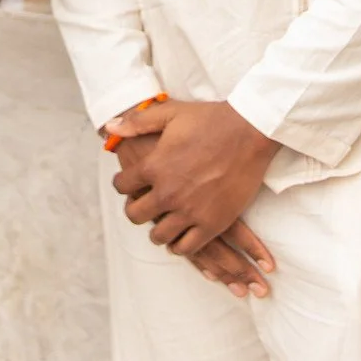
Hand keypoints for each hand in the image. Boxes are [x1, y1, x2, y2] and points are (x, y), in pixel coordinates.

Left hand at [110, 131, 273, 297]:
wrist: (250, 131)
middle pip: (136, 215)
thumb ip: (137, 122)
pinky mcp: (212, 223)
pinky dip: (179, 245)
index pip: (122, 185)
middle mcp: (168, 193)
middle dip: (135, 209)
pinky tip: (179, 236)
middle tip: (142, 204)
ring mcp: (190, 211)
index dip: (123, 184)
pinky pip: (187, 247)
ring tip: (161, 221)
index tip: (128, 183)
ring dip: (156, 229)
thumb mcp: (170, 113)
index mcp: (154, 166)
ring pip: (159, 236)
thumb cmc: (210, 119)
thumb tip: (110, 127)